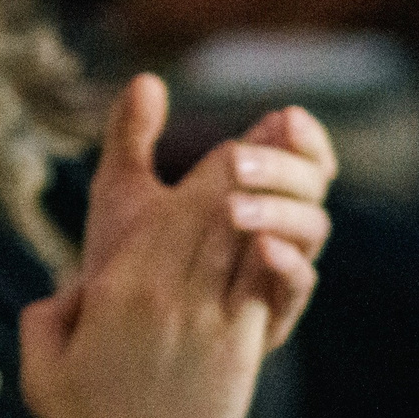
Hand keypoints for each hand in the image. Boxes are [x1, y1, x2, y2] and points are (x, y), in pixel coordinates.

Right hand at [24, 78, 333, 417]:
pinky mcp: (236, 353)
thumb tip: (74, 291)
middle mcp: (165, 289)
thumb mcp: (42, 355)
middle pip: (216, 207)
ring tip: (293, 178)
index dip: (211, 170)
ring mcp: (205, 319)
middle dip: (250, 170)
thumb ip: (54, 310)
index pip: (174, 205)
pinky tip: (289, 239)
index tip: (235, 147)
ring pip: (244, 238)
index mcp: (118, 282)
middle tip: (277, 141)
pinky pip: (265, 288)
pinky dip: (280, 257)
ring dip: (271, 204)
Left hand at [78, 76, 335, 330]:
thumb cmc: (123, 263)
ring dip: (282, 210)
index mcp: (250, 196)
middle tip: (240, 158)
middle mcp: (272, 232)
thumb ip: (133, 139)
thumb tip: (146, 80)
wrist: (107, 337)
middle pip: (312, 187)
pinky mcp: (266, 319)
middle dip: (286, 166)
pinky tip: (264, 248)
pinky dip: (288, 266)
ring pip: (312, 232)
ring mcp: (272, 276)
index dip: (302, 135)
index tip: (286, 116)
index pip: (298, 155)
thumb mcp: (123, 196)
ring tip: (235, 206)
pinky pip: (297, 290)